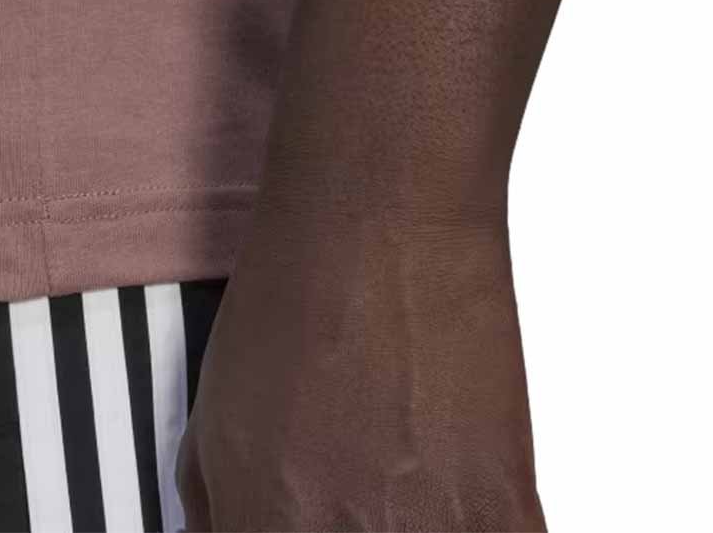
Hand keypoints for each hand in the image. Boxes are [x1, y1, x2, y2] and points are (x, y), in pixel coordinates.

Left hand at [176, 207, 544, 531]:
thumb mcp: (214, 400)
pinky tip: (467, 495)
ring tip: (410, 484)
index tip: (311, 519)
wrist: (378, 212)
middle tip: (359, 492)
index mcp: (260, 524)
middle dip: (348, 532)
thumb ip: (210, 504)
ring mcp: (426, 532)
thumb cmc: (293, 287)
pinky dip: (484, 529)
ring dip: (420, 526)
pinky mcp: (502, 505)